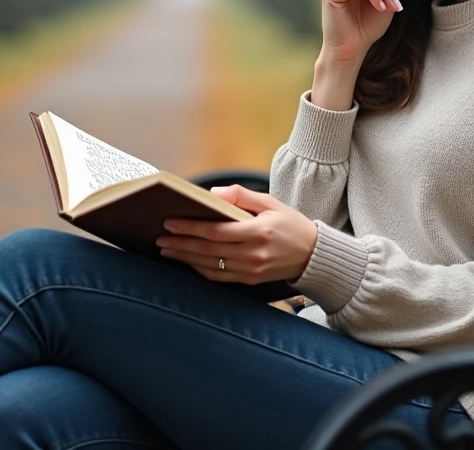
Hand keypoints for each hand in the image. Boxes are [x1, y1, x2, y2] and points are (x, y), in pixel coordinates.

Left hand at [155, 185, 317, 284]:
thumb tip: (212, 194)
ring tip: (167, 250)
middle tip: (160, 238)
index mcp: (258, 232)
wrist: (313, 255)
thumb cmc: (290, 223)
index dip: (190, 227)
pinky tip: (188, 261)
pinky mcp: (250, 280)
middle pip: (207, 249)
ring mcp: (251, 270)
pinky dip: (200, 269)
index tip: (169, 222)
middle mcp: (253, 254)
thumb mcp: (270, 202)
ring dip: (185, 258)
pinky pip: (219, 277)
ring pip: (209, 265)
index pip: (215, 231)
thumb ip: (241, 195)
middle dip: (180, 243)